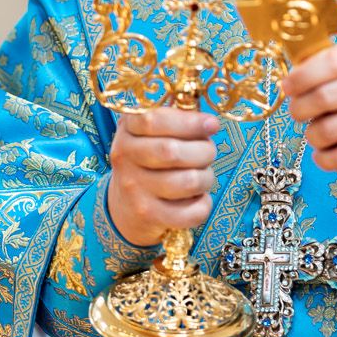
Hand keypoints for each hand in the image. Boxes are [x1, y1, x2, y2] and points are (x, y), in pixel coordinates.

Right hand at [106, 107, 220, 246]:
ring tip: (202, 177)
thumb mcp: (151, 134)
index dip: (189, 122)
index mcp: (128, 130)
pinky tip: (196, 199)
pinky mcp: (148, 216)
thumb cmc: (150, 162)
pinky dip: (203, 205)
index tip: (211, 125)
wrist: (125, 208)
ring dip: (206, 178)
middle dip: (204, 151)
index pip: (154, 120)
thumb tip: (209, 123)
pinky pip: (192, 212)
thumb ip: (176, 120)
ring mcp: (135, 190)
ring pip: (188, 181)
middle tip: (207, 153)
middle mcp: (125, 158)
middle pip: (173, 151)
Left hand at [283, 41, 336, 179]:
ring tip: (316, 135)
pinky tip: (326, 156)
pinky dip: (326, 159)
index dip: (301, 75)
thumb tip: (301, 70)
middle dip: (300, 108)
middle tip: (297, 113)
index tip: (288, 86)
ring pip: (330, 129)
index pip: (331, 61)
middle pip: (325, 96)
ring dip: (313, 135)